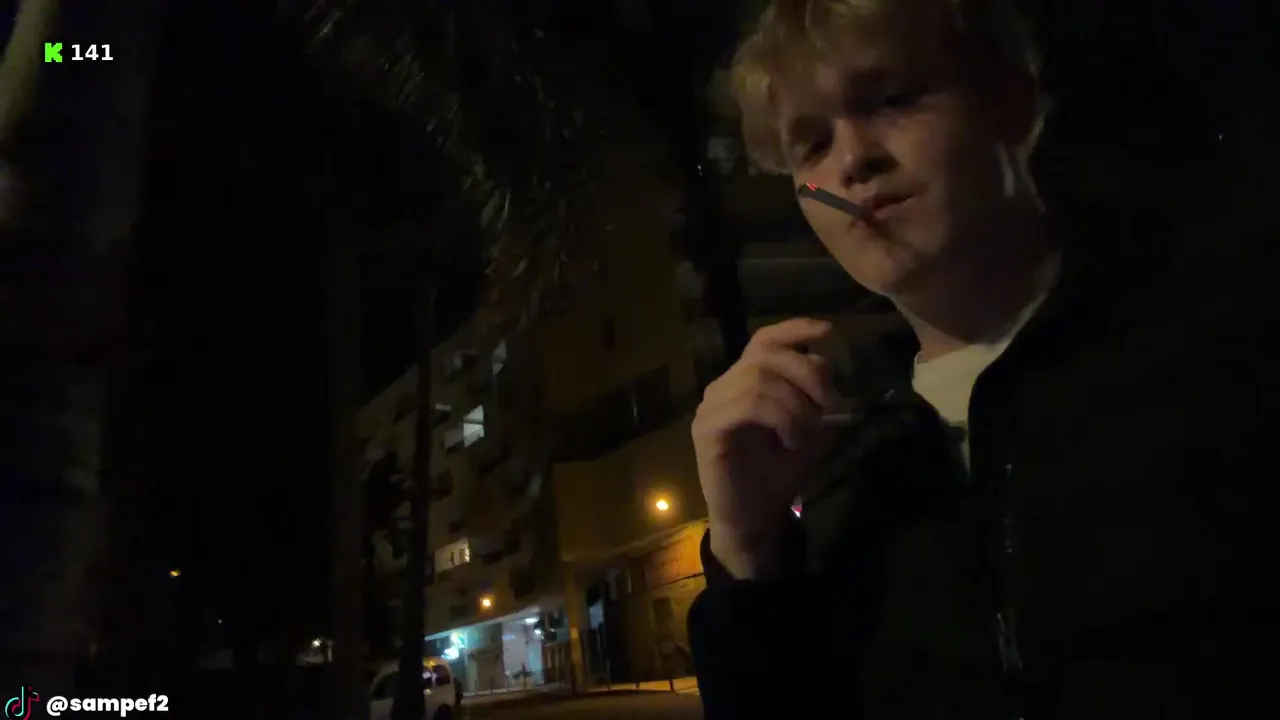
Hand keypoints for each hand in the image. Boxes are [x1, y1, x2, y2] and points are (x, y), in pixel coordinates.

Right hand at [692, 318, 837, 577]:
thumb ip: (818, 400)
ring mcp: (712, 407)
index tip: (828, 330)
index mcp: (746, 381)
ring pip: (758, 379)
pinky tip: (792, 441)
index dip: (794, 329)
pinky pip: (747, 405)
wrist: (755, 518)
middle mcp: (724, 387)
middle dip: (807, 373)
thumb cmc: (779, 474)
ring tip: (808, 434)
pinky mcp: (707, 429)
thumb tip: (827, 367)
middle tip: (831, 405)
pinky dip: (780, 417)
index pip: (765, 340)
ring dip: (795, 404)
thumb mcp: (812, 431)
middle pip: (766, 356)